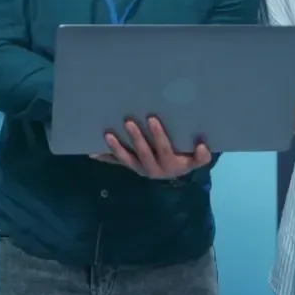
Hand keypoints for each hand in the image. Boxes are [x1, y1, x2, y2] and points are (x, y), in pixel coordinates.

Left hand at [90, 116, 211, 179]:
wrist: (175, 175)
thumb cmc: (186, 160)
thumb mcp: (197, 160)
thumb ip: (202, 155)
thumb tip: (202, 145)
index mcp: (169, 164)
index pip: (163, 148)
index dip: (158, 135)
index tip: (152, 119)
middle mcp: (152, 169)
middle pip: (143, 153)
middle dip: (135, 137)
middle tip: (129, 121)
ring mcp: (139, 168)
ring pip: (126, 159)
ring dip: (116, 148)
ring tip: (108, 135)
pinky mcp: (130, 166)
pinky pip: (116, 163)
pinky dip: (104, 158)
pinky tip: (91, 153)